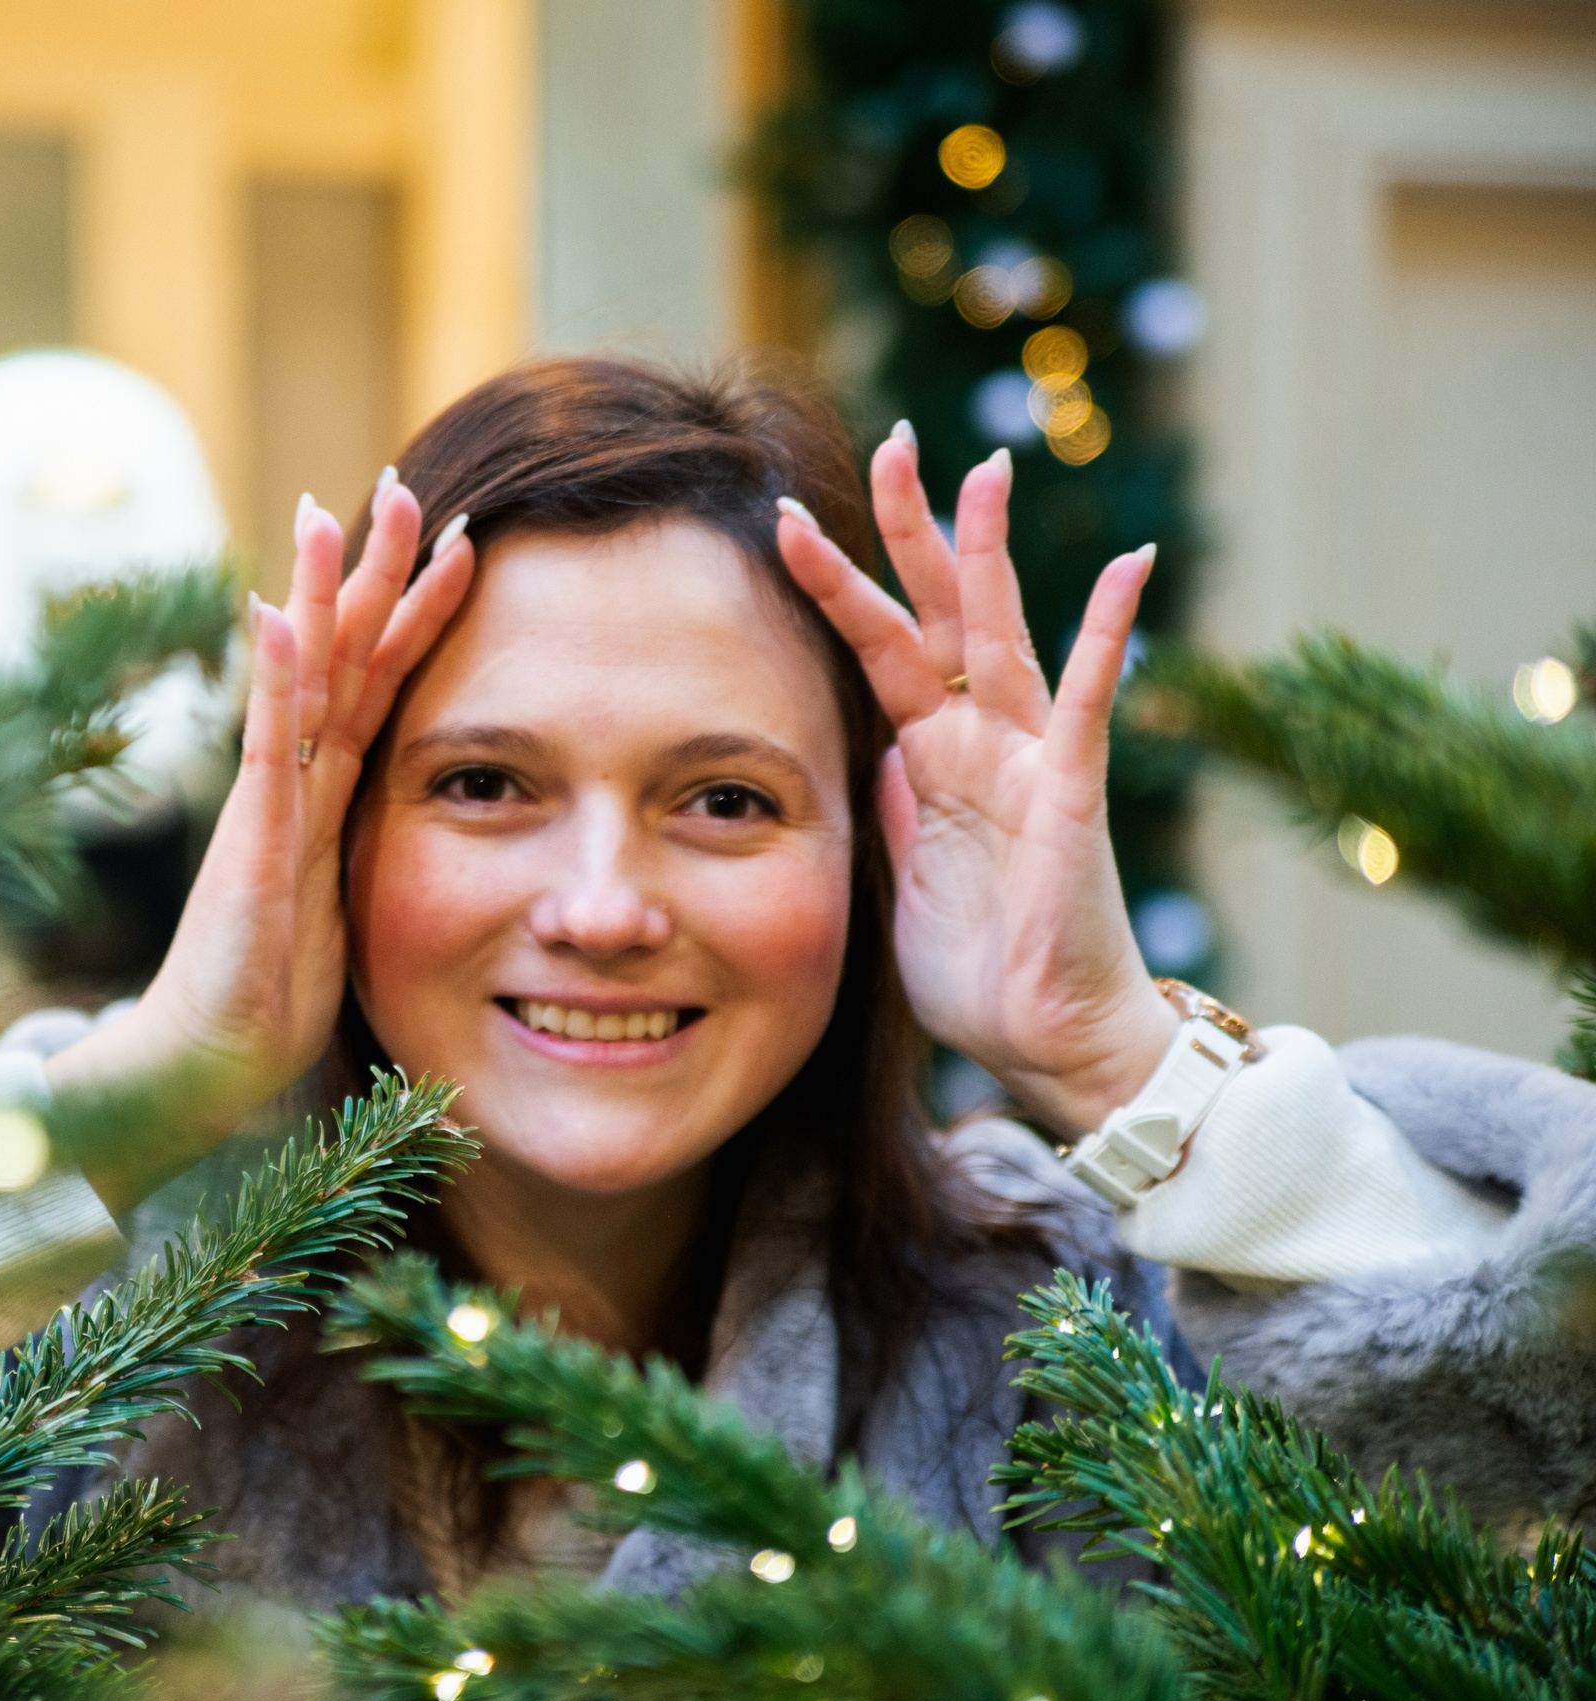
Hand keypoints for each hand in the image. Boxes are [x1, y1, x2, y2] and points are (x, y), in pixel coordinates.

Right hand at [50, 472, 476, 1209]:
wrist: (206, 1065)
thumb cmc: (266, 1001)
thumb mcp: (346, 915)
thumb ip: (363, 864)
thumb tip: (413, 849)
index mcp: (325, 796)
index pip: (378, 684)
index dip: (415, 613)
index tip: (459, 541)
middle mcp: (296, 782)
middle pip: (342, 654)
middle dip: (372, 569)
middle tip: (404, 480)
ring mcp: (269, 805)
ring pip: (304, 679)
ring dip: (319, 594)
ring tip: (330, 510)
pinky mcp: (252, 842)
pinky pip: (267, 746)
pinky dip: (274, 678)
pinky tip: (278, 615)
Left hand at [773, 428, 1176, 1136]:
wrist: (1051, 1046)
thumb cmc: (981, 972)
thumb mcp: (896, 877)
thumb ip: (883, 807)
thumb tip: (860, 751)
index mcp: (933, 758)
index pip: (879, 647)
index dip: (837, 583)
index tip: (788, 518)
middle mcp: (985, 741)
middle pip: (938, 612)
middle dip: (913, 528)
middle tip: (894, 436)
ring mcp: (1032, 761)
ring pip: (1002, 634)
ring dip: (990, 554)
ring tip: (986, 467)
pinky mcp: (1072, 797)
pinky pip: (1091, 703)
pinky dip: (1110, 635)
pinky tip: (1131, 567)